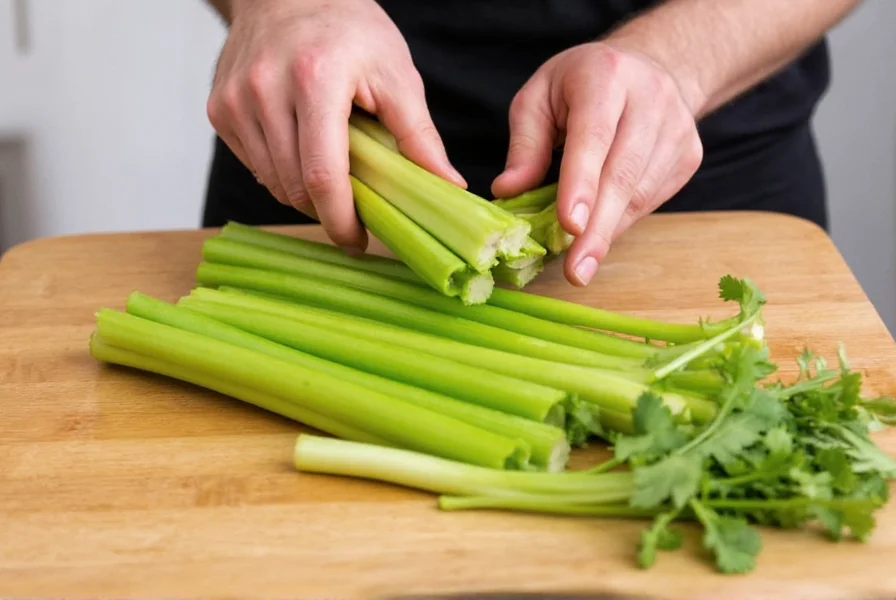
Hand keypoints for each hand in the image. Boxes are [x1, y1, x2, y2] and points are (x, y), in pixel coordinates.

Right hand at [206, 0, 464, 249]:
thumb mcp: (396, 73)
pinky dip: (281, 173)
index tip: (358, 241)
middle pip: (294, 186)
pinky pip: (254, 165)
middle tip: (355, 211)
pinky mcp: (220, 109)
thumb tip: (447, 186)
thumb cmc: (349, 30)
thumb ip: (419, 134)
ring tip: (332, 174)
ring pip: (272, 182)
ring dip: (303, 194)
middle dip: (327, 210)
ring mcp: (236, 100)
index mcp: (315, 78)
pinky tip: (302, 151)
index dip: (341, 219)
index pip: (322, 174)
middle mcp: (265, 89)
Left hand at [492, 40, 703, 285]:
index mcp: (606, 76)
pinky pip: (652, 199)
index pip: (594, 136)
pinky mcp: (689, 154)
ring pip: (640, 193)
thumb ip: (525, 145)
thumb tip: (507, 191)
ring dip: (607, 232)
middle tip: (576, 271)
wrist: (650, 66)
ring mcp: (677, 127)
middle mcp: (650, 97)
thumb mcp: (538, 98)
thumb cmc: (580, 85)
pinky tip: (600, 232)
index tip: (570, 225)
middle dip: (597, 228)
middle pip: (623, 173)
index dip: (582, 183)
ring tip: (580, 261)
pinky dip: (622, 222)